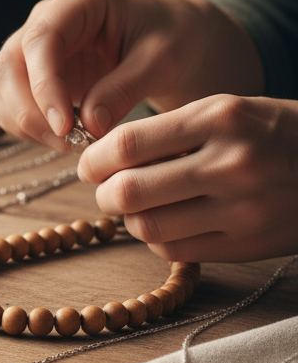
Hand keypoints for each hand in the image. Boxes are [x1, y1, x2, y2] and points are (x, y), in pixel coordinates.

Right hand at [0, 0, 262, 150]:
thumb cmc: (174, 39)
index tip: (65, 126)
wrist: (175, 40)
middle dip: (31, 112)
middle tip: (71, 144)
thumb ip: (125, 89)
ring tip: (71, 144)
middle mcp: (46, 18)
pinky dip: (22, 126)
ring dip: (24, 123)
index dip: (45, 85)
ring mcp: (32, 46)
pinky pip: (4, 102)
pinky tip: (58, 137)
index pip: (41, 39)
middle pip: (8, 65)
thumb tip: (88, 125)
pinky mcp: (29, 74)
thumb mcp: (164, 61)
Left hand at [78, 95, 297, 261]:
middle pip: (129, 191)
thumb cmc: (272, 133)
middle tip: (106, 190)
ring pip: (147, 227)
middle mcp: (232, 162)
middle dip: (103, 194)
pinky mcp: (249, 244)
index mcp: (221, 117)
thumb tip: (101, 158)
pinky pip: (175, 251)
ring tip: (136, 207)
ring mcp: (243, 208)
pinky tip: (167, 224)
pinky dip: (157, 240)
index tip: (90, 164)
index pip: (127, 144)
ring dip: (128, 220)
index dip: (94, 159)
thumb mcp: (227, 111)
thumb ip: (169, 131)